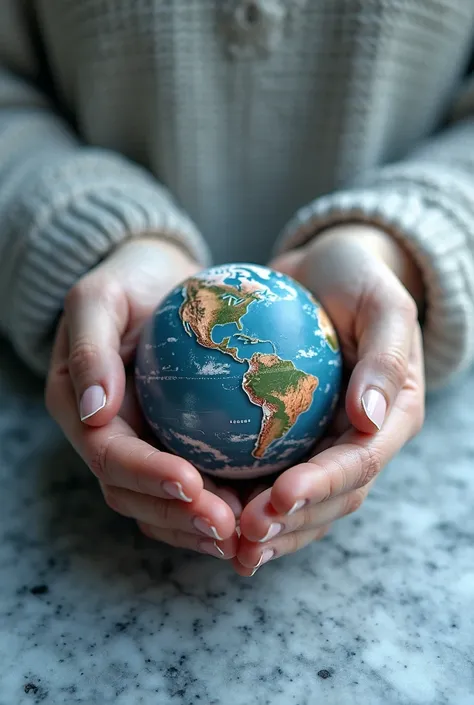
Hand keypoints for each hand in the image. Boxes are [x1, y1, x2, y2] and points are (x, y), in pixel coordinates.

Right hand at [46, 237, 239, 558]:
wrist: (155, 280)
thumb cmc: (127, 281)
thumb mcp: (98, 296)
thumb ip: (89, 347)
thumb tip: (95, 410)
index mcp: (79, 409)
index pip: (109, 456)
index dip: (147, 476)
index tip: (191, 484)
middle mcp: (106, 437)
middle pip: (133, 495)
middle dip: (178, 517)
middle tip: (229, 526)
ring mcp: (139, 444)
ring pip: (161, 502)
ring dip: (199, 525)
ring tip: (247, 533)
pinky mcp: (172, 443)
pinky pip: (194, 483)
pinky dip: (221, 500)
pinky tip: (261, 507)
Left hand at [233, 224, 425, 574]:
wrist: (325, 271)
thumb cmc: (358, 279)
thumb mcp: (384, 304)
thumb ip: (385, 358)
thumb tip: (370, 417)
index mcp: (392, 417)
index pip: (359, 464)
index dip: (322, 487)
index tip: (280, 496)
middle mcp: (359, 440)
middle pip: (330, 499)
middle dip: (291, 524)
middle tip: (244, 536)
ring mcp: (324, 442)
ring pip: (300, 502)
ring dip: (268, 529)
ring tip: (226, 545)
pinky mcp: (291, 436)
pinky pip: (267, 473)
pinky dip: (242, 496)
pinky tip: (205, 506)